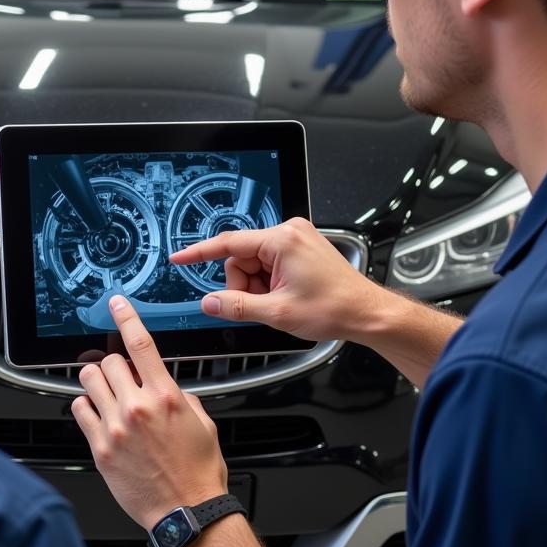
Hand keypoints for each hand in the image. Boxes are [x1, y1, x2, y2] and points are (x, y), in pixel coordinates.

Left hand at [71, 295, 227, 530]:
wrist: (187, 512)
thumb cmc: (199, 472)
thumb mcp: (202, 423)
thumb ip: (181, 396)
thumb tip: (166, 386)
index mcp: (165, 396)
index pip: (140, 343)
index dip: (126, 317)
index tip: (117, 304)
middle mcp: (137, 408)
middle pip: (110, 361)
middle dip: (116, 365)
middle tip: (124, 378)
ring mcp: (115, 428)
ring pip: (89, 380)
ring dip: (98, 381)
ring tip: (108, 393)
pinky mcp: (100, 449)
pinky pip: (79, 410)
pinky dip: (86, 406)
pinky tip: (98, 414)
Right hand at [170, 217, 381, 342]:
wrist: (366, 313)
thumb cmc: (335, 307)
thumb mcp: (278, 313)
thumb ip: (237, 307)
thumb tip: (210, 303)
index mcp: (281, 240)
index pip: (228, 244)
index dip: (199, 253)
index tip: (180, 259)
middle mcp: (288, 233)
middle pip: (241, 259)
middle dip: (244, 286)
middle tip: (261, 307)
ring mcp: (296, 240)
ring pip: (254, 265)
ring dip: (258, 288)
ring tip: (278, 305)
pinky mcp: (301, 250)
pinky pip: (269, 265)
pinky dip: (269, 285)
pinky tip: (283, 298)